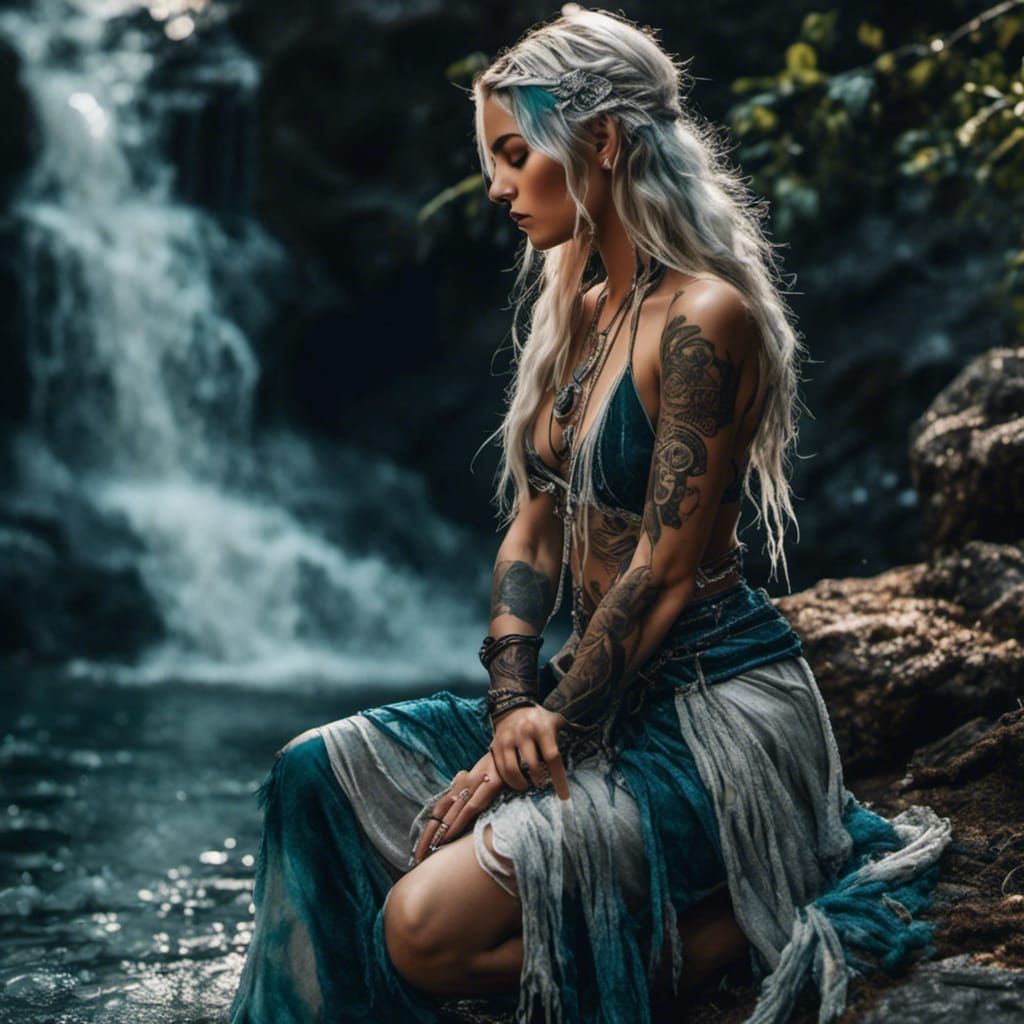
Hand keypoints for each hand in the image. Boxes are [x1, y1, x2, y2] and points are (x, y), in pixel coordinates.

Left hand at [413, 748, 503, 864]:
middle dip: (428, 836)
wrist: (513, 743)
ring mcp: (474, 784)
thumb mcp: (480, 777)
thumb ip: (468, 789)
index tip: (420, 848)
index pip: (439, 809)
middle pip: (439, 813)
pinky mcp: (489, 786)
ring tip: (430, 850)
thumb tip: (457, 801)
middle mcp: (462, 784)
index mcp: (460, 784)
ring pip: (451, 812)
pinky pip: (469, 808)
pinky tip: (448, 835)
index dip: (428, 829)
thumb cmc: (497, 764)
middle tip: (418, 856)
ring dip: (440, 832)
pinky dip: (457, 822)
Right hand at [490, 704, 570, 800]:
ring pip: (513, 769)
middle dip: (539, 779)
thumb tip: (592, 735)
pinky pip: (501, 768)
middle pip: (532, 765)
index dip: (558, 778)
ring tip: (527, 786)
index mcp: (542, 728)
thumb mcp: (556, 720)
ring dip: (521, 782)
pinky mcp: (495, 745)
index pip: (552, 757)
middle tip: (542, 784)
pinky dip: (508, 780)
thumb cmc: (540, 719)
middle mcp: (524, 732)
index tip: (564, 796)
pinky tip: (516, 782)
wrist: (512, 707)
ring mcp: (508, 739)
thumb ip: (572, 730)